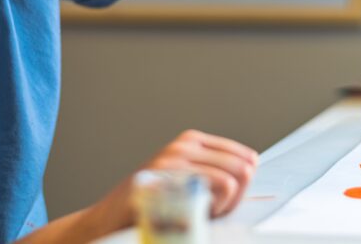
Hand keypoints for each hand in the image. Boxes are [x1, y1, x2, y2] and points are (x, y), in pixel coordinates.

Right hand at [89, 129, 258, 234]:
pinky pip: (211, 194)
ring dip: (221, 207)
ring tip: (196, 214)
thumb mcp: (188, 182)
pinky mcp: (165, 181)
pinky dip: (208, 211)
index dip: (242, 186)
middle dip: (234, 197)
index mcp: (193, 141)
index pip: (246, 157)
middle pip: (242, 168)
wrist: (109, 219)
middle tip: (210, 211)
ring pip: (230, 181)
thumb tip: (251, 171)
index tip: (226, 200)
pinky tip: (188, 215)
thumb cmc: (152, 205)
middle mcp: (183, 145)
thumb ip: (219, 175)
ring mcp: (172, 161)